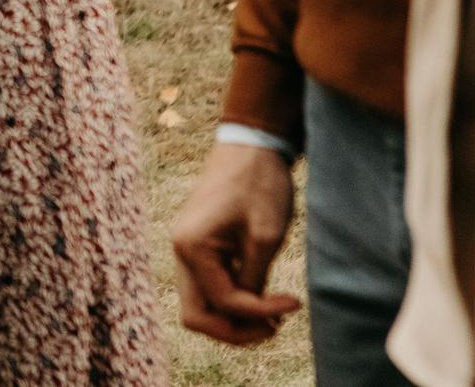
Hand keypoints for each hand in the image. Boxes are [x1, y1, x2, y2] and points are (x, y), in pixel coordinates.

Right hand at [171, 141, 302, 344]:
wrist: (251, 144)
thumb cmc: (259, 184)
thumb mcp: (264, 236)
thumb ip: (254, 281)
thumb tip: (252, 316)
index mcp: (191, 246)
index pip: (224, 302)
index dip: (260, 312)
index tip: (294, 302)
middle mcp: (180, 250)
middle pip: (197, 315)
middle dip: (234, 330)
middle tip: (272, 327)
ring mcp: (186, 247)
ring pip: (200, 304)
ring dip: (232, 317)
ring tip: (270, 316)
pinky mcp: (198, 245)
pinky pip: (208, 286)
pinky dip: (232, 298)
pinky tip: (260, 295)